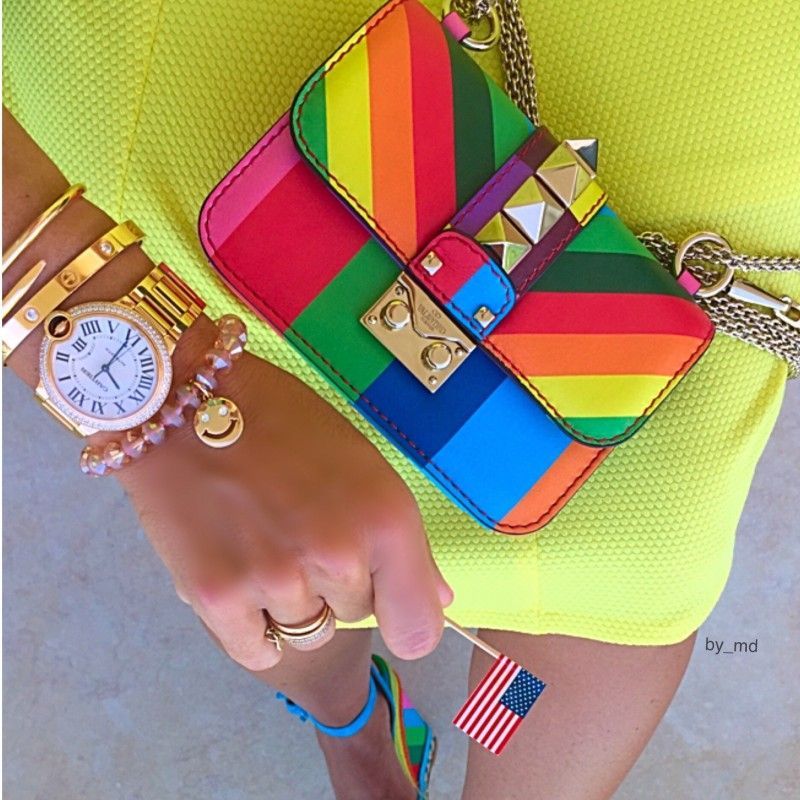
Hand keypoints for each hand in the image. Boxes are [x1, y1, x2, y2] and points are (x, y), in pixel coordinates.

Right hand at [118, 341, 452, 671]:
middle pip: (355, 616)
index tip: (389, 605)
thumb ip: (403, 539)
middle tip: (301, 529)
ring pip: (305, 629)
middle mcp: (338, 556)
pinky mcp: (218, 598)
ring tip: (264, 541)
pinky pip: (258, 649)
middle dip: (336, 584)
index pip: (419, 629)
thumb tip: (436, 602)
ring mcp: (277, 581)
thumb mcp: (363, 463)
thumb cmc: (281, 422)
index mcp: (386, 519)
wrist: (187, 404)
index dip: (406, 621)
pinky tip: (242, 576)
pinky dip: (252, 625)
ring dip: (290, 600)